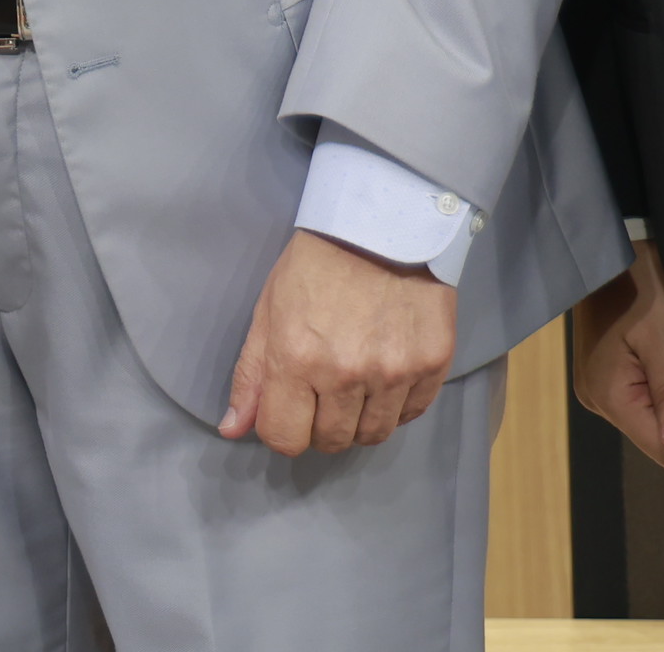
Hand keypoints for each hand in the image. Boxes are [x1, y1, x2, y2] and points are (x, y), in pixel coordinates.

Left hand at [217, 230, 455, 454]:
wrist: (383, 222)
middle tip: (324, 389)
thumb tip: (231, 429)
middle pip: (331, 441)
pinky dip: (396, 404)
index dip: (282, 428)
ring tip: (356, 381)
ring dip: (359, 418)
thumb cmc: (316, 263)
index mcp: (296, 359)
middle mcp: (346, 373)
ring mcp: (394, 372)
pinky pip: (411, 413)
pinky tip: (386, 373)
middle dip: (320, 425)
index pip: (285, 439)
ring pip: (374, 434)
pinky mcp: (432, 364)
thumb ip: (251, 374)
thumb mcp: (269, 309)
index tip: (288, 407)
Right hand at [570, 236, 663, 466]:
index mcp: (608, 396)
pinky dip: (655, 379)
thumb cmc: (641, 281)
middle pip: (657, 434)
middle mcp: (595, 400)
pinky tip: (656, 347)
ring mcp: (594, 387)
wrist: (611, 242)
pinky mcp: (599, 373)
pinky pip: (638, 396)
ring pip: (650, 416)